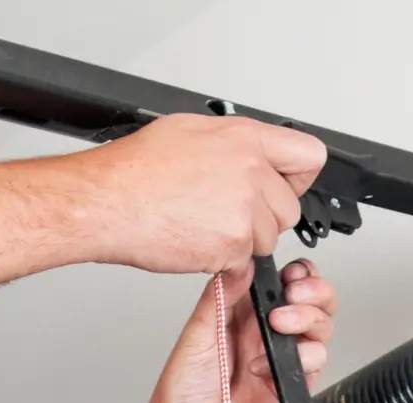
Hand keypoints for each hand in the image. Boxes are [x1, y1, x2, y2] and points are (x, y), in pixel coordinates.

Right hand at [73, 114, 326, 272]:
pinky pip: (245, 260)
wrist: (103, 203)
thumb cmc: (133, 170)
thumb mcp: (188, 131)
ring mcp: (244, 210)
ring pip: (269, 238)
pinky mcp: (233, 244)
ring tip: (203, 223)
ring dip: (243, 240)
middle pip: (290, 207)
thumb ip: (234, 143)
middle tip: (226, 212)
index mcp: (244, 139)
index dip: (297, 176)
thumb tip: (253, 152)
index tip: (284, 185)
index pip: (309, 156)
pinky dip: (223, 258)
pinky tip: (195, 238)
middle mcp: (250, 171)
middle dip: (265, 216)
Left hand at [136, 259, 335, 402]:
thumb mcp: (197, 335)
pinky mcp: (293, 384)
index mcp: (241, 315)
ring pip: (320, 326)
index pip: (280, 283)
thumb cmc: (183, 396)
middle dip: (313, 290)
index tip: (289, 273)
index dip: (294, 273)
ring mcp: (281, 359)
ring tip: (282, 325)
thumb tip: (242, 262)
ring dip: (309, 318)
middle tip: (295, 294)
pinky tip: (276, 364)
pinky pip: (317, 360)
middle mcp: (265, 334)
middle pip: (311, 300)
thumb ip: (222, 297)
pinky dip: (306, 356)